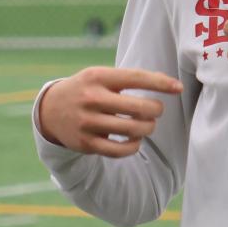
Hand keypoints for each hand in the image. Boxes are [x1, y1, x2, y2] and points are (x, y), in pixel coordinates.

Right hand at [35, 68, 183, 156]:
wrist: (50, 110)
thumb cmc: (87, 90)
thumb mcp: (100, 76)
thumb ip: (129, 79)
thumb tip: (170, 84)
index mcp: (97, 77)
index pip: (136, 78)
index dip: (161, 83)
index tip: (178, 88)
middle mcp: (91, 99)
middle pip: (139, 108)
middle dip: (156, 110)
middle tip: (156, 111)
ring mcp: (87, 122)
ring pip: (133, 130)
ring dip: (147, 128)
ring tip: (147, 125)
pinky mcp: (86, 143)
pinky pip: (120, 150)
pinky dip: (134, 146)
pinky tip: (135, 140)